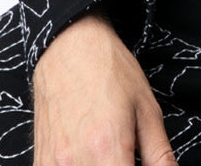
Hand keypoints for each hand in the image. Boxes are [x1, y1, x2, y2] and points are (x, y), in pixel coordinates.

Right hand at [32, 2, 176, 165]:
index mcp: (108, 148)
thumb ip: (160, 154)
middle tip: (129, 154)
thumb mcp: (147, 109)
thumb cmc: (110, 71)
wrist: (70, 46)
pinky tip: (91, 154)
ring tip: (111, 153)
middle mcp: (75, 161)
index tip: (141, 163)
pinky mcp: (41, 162)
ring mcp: (54, 164)